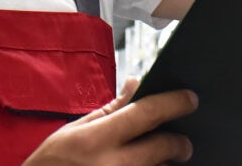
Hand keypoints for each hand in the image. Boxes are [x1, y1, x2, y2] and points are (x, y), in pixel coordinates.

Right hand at [22, 78, 197, 165]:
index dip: (174, 103)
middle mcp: (113, 165)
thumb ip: (110, 110)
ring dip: (164, 164)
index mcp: (97, 140)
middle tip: (182, 142)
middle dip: (180, 143)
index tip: (190, 99)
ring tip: (160, 159)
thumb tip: (136, 84)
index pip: (147, 114)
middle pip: (164, 147)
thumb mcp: (74, 130)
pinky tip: (150, 165)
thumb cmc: (52, 164)